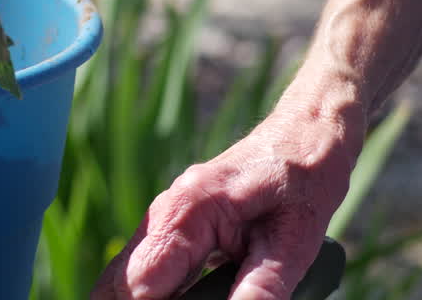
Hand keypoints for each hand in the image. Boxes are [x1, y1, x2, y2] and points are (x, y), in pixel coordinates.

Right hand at [90, 94, 362, 299]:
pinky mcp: (170, 227)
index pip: (139, 284)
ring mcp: (162, 218)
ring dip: (146, 297)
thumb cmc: (302, 183)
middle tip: (200, 298)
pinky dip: (156, 291)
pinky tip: (186, 295)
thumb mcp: (294, 242)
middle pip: (119, 281)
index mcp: (186, 213)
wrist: (302, 138)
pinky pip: (146, 268)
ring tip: (203, 294)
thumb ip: (262, 287)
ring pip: (126, 276)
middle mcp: (162, 213)